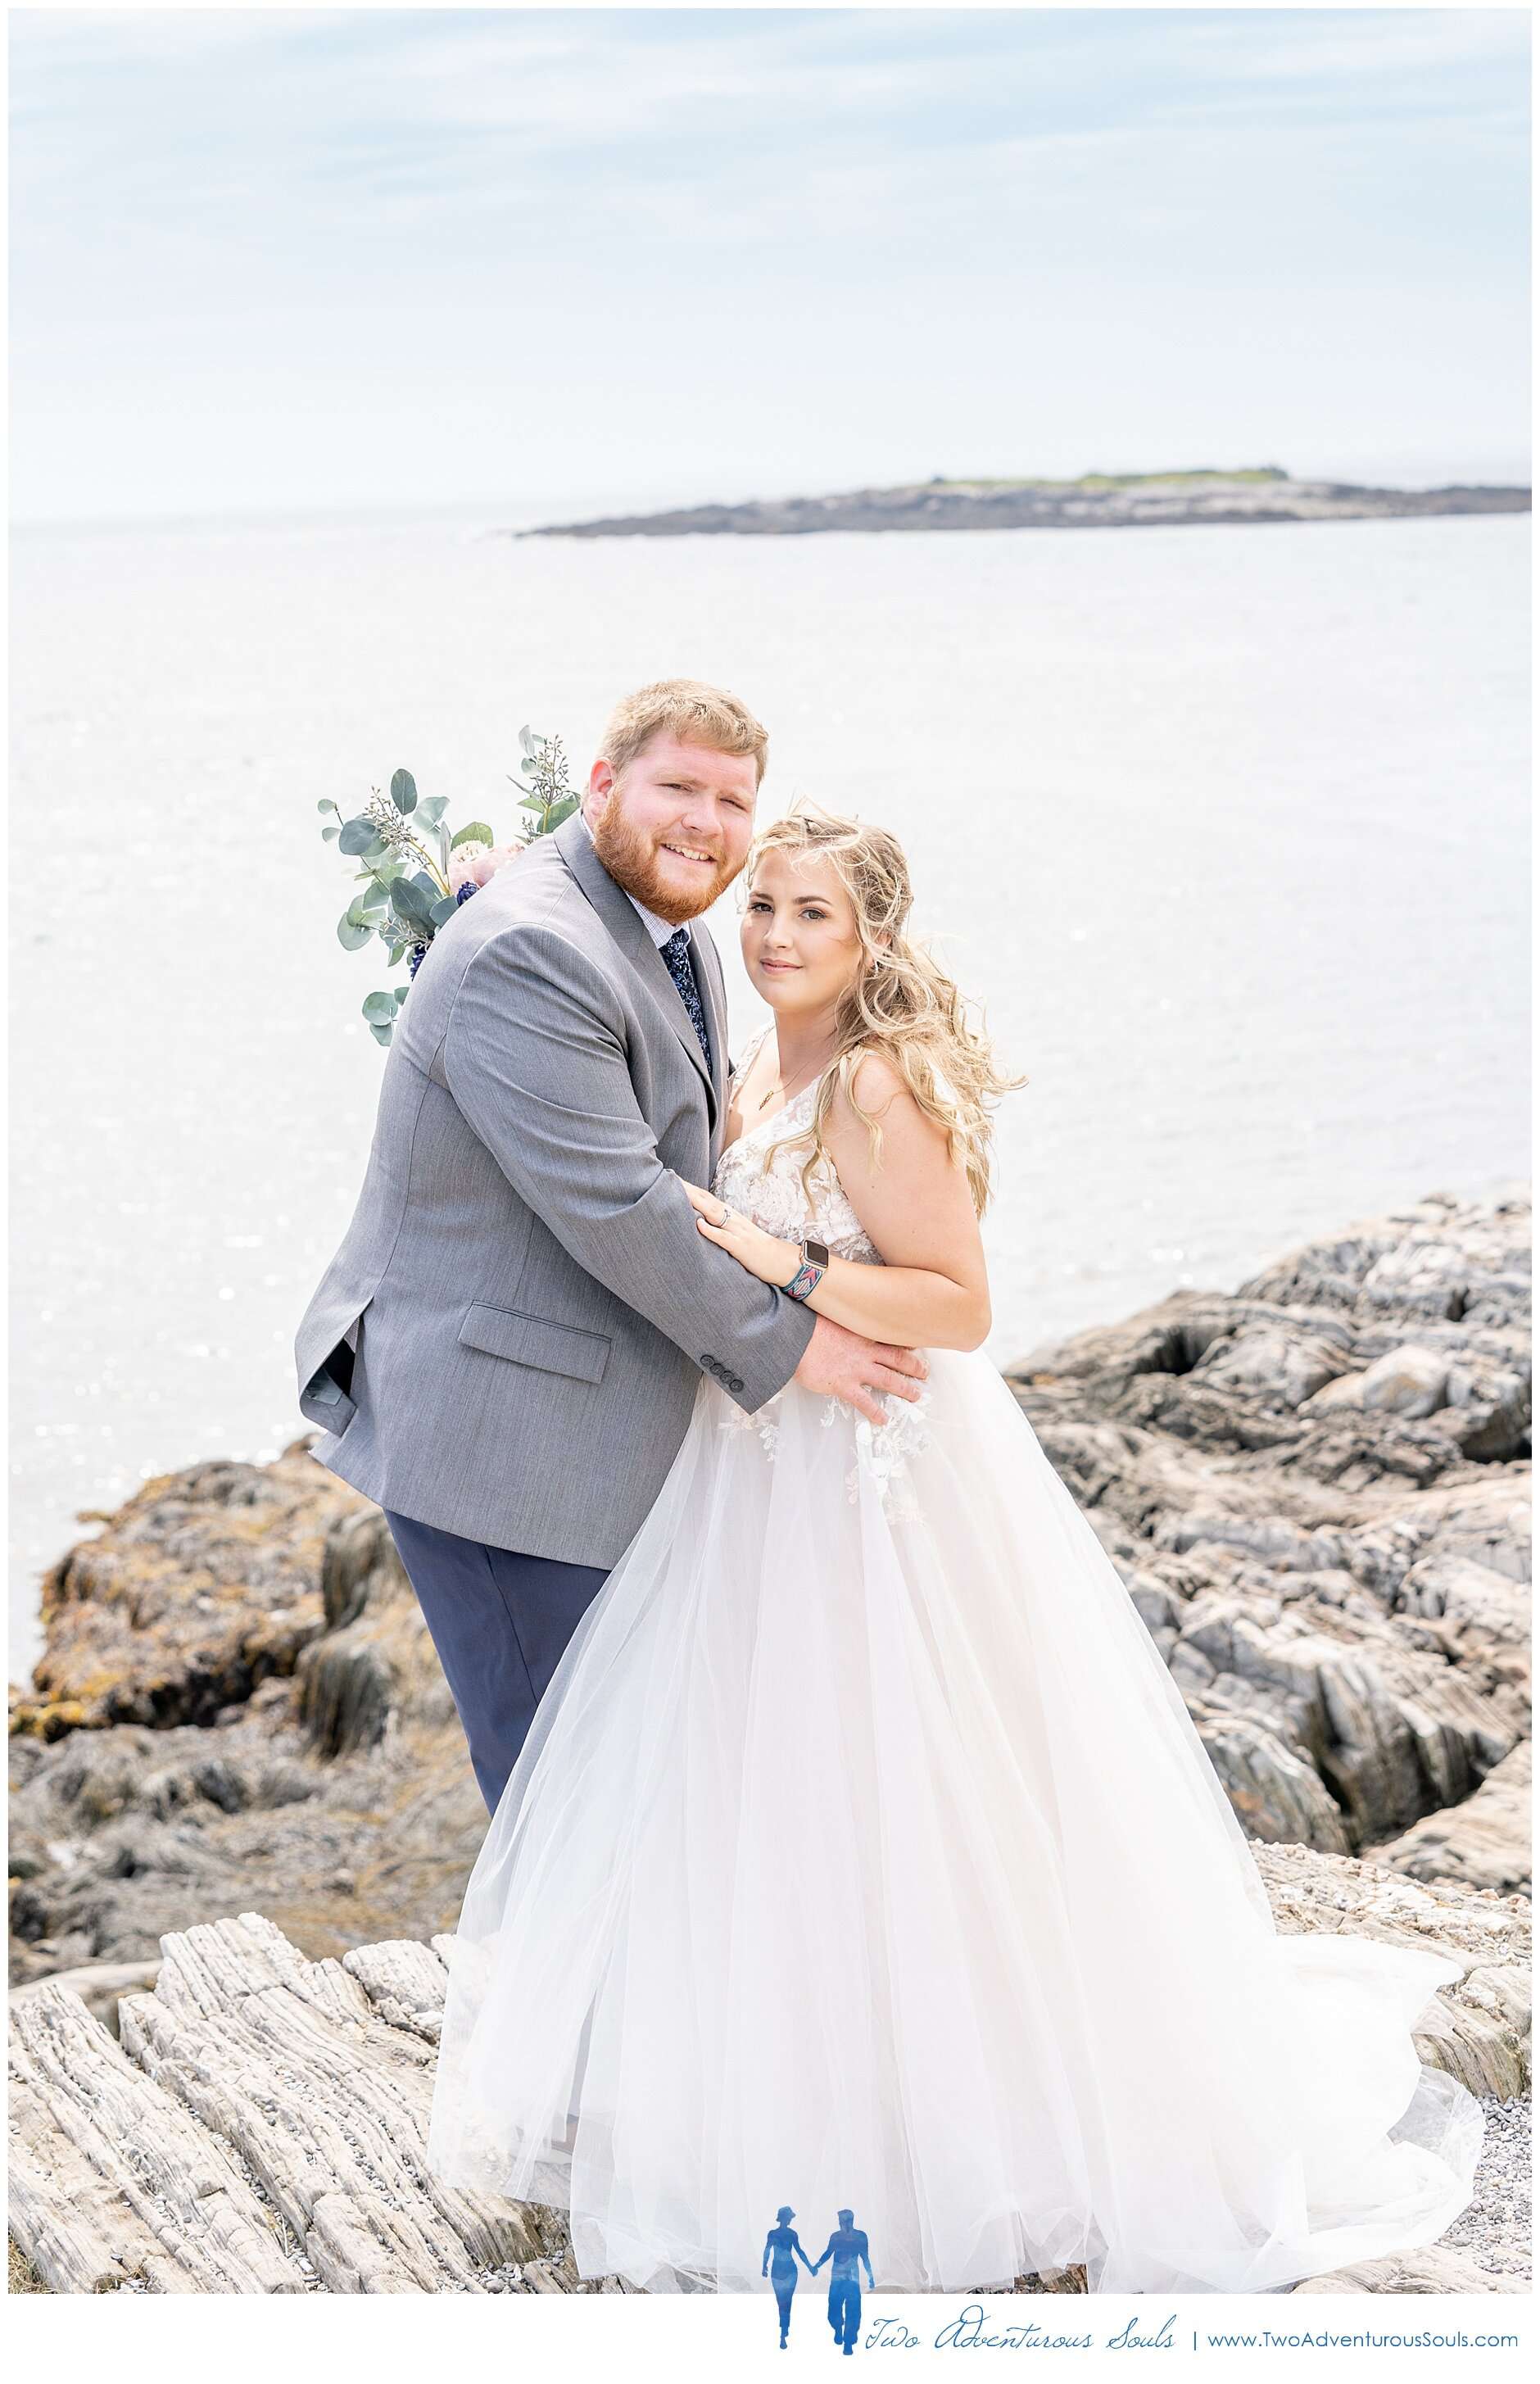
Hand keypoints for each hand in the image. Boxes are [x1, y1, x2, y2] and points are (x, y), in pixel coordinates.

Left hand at [681, 1179, 799, 1288]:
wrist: (782, 1261)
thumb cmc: (758, 1249)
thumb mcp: (738, 1233)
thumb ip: (722, 1226)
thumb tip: (704, 1222)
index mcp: (731, 1215)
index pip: (707, 1198)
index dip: (691, 1189)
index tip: (673, 1179)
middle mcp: (733, 1219)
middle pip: (707, 1200)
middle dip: (688, 1189)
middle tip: (669, 1177)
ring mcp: (737, 1231)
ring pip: (714, 1213)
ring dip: (696, 1202)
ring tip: (679, 1192)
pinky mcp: (740, 1246)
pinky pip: (724, 1237)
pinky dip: (711, 1230)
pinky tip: (699, 1224)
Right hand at [793, 1311, 925, 1427]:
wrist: (794, 1337)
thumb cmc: (806, 1323)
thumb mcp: (828, 1312)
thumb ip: (837, 1316)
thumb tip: (833, 1309)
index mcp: (861, 1333)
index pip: (889, 1338)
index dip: (904, 1343)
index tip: (915, 1347)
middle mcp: (864, 1351)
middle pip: (898, 1359)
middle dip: (914, 1367)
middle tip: (925, 1372)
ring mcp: (857, 1369)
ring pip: (889, 1380)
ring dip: (905, 1389)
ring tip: (915, 1396)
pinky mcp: (844, 1385)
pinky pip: (865, 1402)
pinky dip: (875, 1412)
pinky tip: (883, 1419)